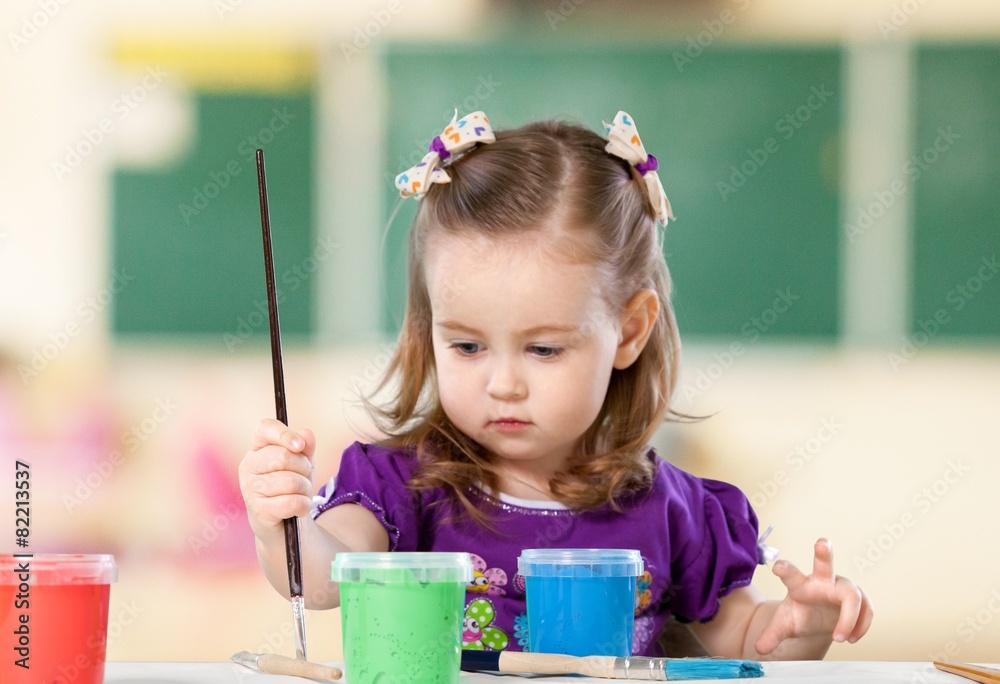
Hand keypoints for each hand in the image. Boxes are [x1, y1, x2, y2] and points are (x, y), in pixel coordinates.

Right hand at [238, 418, 315, 541]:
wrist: (283, 523)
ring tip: (301, 494)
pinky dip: (304, 505)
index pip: (264, 428)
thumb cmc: (291, 487)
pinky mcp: (258, 510)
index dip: (284, 434)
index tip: (300, 446)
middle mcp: (248, 466)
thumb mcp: (302, 464)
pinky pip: (292, 502)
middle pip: (284, 456)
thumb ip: (306, 448)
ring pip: (291, 481)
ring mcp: (250, 489)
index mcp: (257, 449)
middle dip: (304, 468)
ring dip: (306, 489)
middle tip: (304, 477)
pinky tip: (299, 508)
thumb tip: (306, 434)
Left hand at [755, 538, 872, 654]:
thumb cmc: (801, 614)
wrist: (819, 619)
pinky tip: (852, 638)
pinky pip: (866, 608)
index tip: (777, 567)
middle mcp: (822, 580)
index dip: (785, 570)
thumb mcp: (785, 625)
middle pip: (824, 563)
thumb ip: (772, 635)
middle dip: (823, 553)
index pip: (791, 575)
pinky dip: (861, 625)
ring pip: (852, 595)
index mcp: (800, 585)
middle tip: (821, 544)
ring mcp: (842, 587)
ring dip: (849, 619)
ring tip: (840, 638)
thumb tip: (759, 648)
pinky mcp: (859, 597)